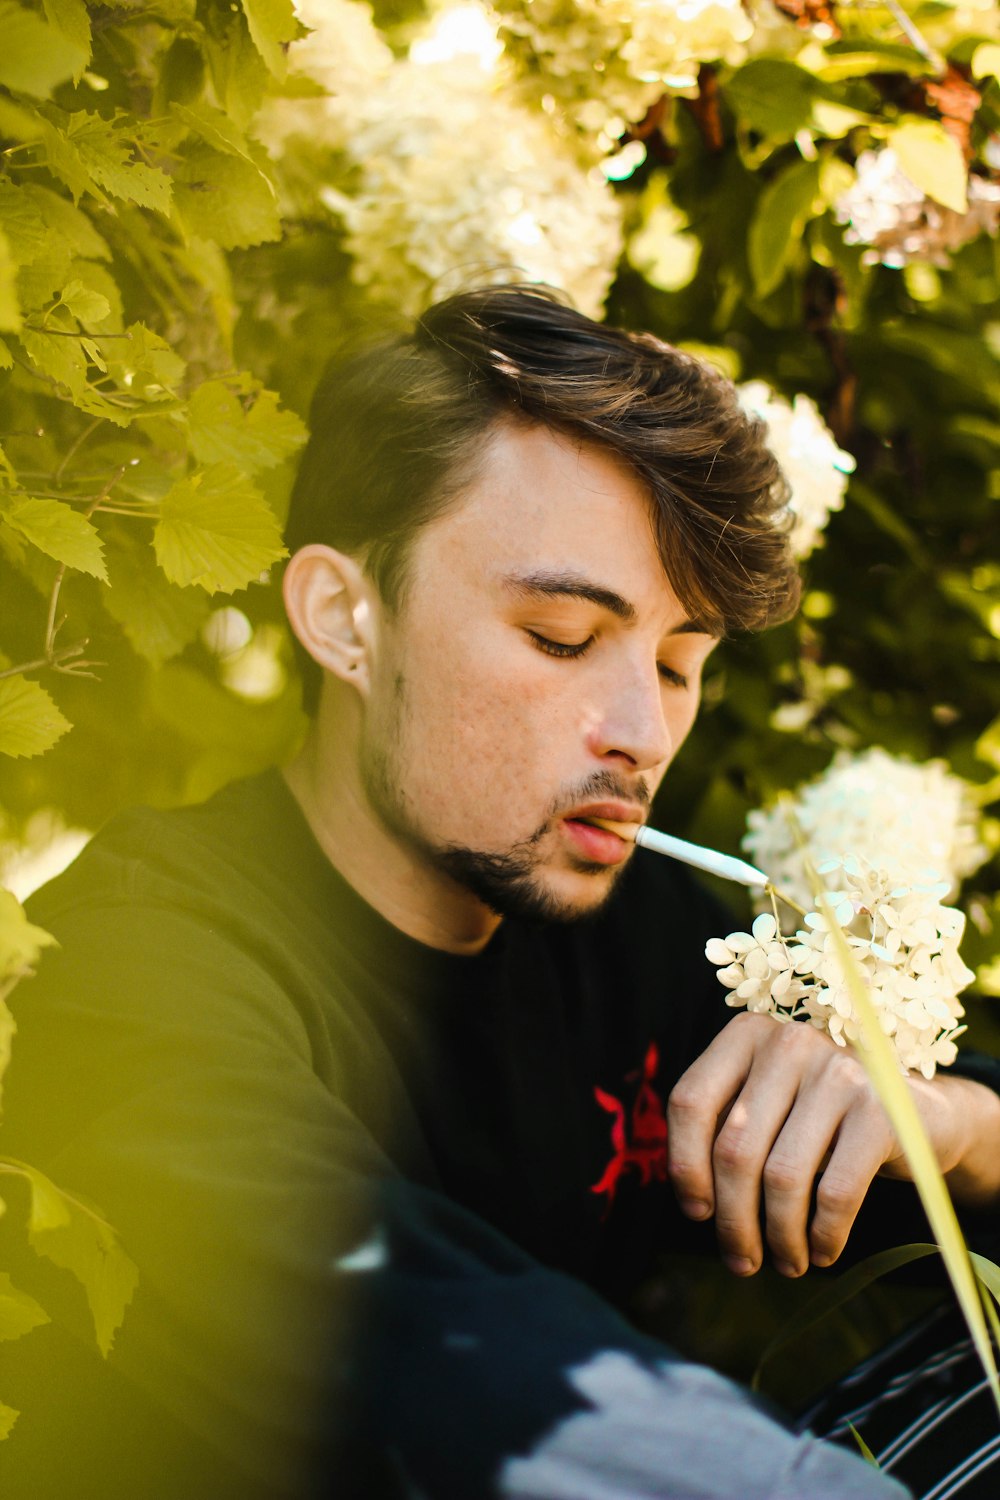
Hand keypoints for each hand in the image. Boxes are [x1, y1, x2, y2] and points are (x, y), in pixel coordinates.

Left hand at [667, 1012, 999, 1278]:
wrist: (919, 1114)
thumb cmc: (822, 1119)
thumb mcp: (769, 1107)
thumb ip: (726, 1132)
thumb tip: (694, 1204)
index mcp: (747, 1034)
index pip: (690, 1102)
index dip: (685, 1167)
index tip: (697, 1213)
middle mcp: (789, 1043)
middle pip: (734, 1149)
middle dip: (733, 1221)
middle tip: (742, 1261)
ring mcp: (837, 1072)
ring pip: (782, 1177)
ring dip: (779, 1236)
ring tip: (786, 1263)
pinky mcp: (880, 1111)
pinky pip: (836, 1193)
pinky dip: (824, 1234)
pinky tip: (822, 1252)